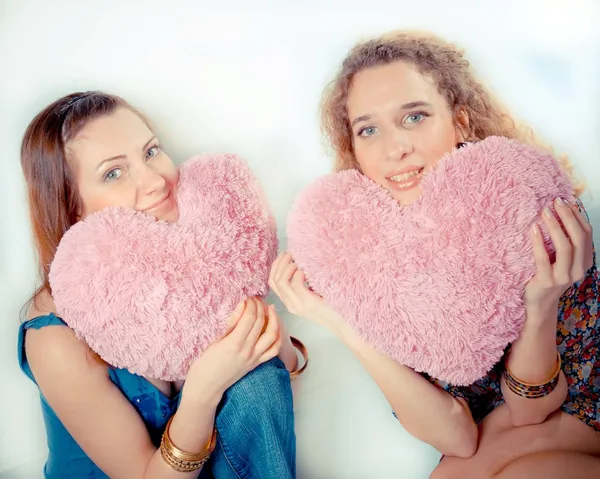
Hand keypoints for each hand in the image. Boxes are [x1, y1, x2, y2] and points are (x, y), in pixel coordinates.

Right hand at [183, 298, 280, 404]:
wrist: (206, 388)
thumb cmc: (204, 364)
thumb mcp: (213, 340)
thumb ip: (231, 323)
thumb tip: (242, 304)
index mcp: (234, 343)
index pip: (250, 317)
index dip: (251, 304)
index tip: (247, 297)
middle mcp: (247, 350)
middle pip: (261, 323)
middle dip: (260, 307)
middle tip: (256, 299)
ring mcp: (254, 358)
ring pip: (272, 335)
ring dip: (274, 319)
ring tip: (269, 308)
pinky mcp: (256, 364)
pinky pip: (273, 350)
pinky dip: (277, 336)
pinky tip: (274, 327)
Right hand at [269, 252, 348, 335]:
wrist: (342, 322)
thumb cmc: (331, 305)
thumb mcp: (313, 294)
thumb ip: (303, 284)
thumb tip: (298, 262)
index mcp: (290, 302)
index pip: (272, 282)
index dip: (276, 265)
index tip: (285, 255)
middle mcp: (291, 305)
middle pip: (274, 280)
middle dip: (280, 262)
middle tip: (290, 253)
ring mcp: (299, 305)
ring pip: (281, 282)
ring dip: (288, 266)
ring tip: (297, 261)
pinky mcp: (309, 303)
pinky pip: (296, 284)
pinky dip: (298, 273)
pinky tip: (305, 270)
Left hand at [524, 198, 592, 312]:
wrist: (539, 305)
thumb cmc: (548, 277)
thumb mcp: (561, 260)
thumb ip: (564, 242)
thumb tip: (560, 212)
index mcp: (584, 262)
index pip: (586, 234)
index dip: (577, 216)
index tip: (565, 201)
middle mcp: (578, 270)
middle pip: (578, 238)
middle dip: (567, 217)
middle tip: (555, 202)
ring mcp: (563, 277)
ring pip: (565, 247)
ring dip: (555, 226)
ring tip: (544, 212)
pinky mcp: (547, 281)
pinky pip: (543, 258)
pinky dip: (538, 241)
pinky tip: (533, 228)